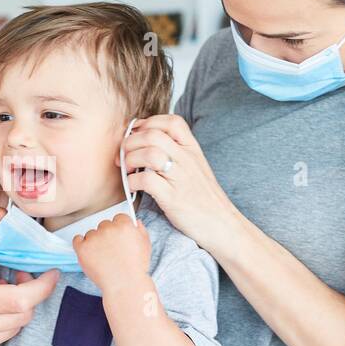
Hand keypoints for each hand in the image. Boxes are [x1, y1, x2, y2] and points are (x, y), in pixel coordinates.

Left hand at [72, 212, 150, 291]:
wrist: (125, 286)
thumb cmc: (136, 268)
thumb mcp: (145, 245)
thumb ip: (140, 230)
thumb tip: (135, 221)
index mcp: (124, 225)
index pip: (118, 218)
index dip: (119, 229)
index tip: (119, 238)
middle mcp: (108, 228)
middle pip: (104, 225)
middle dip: (107, 236)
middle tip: (111, 251)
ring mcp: (94, 238)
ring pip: (91, 234)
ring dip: (94, 242)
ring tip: (103, 258)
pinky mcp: (82, 248)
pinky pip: (77, 240)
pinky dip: (81, 245)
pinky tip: (89, 254)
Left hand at [119, 114, 231, 247]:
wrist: (221, 223)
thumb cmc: (203, 197)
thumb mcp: (195, 167)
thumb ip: (176, 152)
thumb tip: (145, 142)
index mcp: (193, 149)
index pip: (171, 122)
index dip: (148, 123)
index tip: (136, 133)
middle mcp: (187, 159)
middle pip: (153, 135)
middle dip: (130, 142)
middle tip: (123, 154)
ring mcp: (181, 178)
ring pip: (149, 153)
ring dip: (130, 159)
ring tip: (128, 170)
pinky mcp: (173, 198)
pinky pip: (146, 180)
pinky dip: (132, 181)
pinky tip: (132, 186)